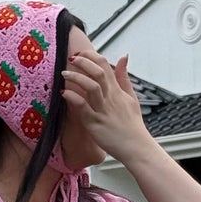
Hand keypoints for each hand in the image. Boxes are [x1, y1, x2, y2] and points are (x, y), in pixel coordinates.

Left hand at [61, 49, 152, 165]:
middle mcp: (110, 98)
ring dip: (76, 77)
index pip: (105, 65)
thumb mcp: (131, 97)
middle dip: (82, 62)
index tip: (80, 54)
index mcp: (117, 90)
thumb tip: (124, 57)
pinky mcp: (95, 123)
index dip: (91, 56)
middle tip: (71, 59)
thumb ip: (124, 77)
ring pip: (91, 87)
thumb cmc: (132, 125)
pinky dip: (73, 98)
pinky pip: (83, 107)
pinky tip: (64, 94)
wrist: (136, 147)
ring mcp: (102, 110)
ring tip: (64, 74)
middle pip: (97, 72)